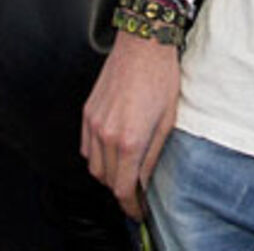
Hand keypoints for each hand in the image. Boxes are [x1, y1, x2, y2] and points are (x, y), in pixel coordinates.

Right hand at [82, 31, 180, 219]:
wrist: (143, 43)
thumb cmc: (161, 77)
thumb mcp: (167, 121)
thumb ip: (153, 156)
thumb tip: (144, 179)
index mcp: (130, 140)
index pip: (122, 188)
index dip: (130, 205)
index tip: (137, 209)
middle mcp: (106, 135)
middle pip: (106, 180)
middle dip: (120, 189)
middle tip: (135, 188)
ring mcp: (93, 122)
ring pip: (93, 165)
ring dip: (107, 172)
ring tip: (124, 168)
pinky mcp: (87, 111)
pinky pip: (86, 146)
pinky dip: (96, 155)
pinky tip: (111, 149)